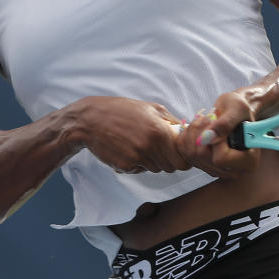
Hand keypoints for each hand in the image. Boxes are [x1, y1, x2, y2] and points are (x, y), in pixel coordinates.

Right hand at [73, 97, 190, 173]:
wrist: (91, 120)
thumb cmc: (122, 110)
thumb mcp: (151, 108)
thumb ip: (172, 122)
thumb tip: (187, 132)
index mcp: (160, 132)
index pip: (182, 160)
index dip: (183, 158)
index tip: (179, 153)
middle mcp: (149, 147)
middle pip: (170, 167)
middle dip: (168, 160)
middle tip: (159, 149)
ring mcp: (136, 158)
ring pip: (155, 169)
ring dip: (152, 161)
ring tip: (141, 145)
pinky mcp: (124, 166)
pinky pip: (139, 170)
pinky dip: (137, 164)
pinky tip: (128, 149)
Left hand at [175, 91, 259, 178]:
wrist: (232, 112)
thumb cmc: (239, 109)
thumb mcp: (238, 108)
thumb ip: (226, 123)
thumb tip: (209, 137)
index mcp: (248, 162)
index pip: (221, 159)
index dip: (216, 140)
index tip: (219, 125)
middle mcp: (232, 171)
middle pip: (202, 157)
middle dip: (201, 132)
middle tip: (209, 118)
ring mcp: (216, 169)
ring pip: (191, 154)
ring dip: (193, 131)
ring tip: (204, 120)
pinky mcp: (202, 165)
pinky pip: (184, 152)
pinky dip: (186, 135)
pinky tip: (197, 127)